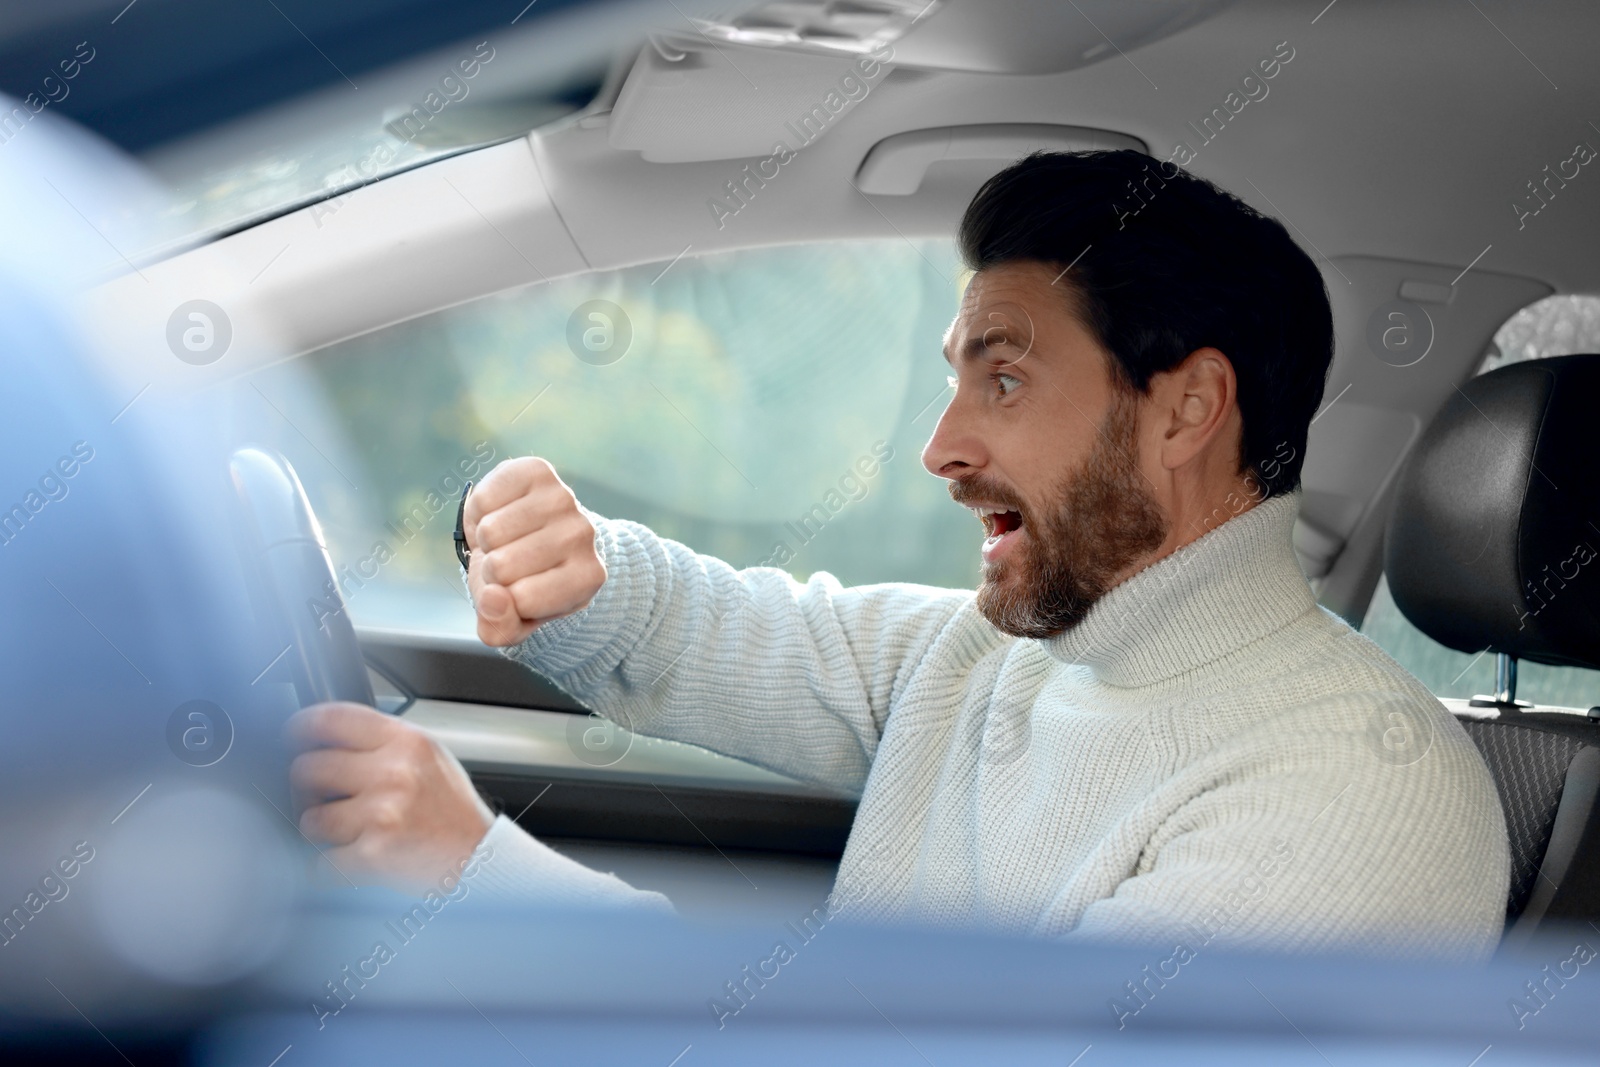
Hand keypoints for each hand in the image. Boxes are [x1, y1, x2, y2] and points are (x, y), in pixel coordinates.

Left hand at [287, 702, 492, 890]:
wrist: (479, 860)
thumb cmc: (451, 812)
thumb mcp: (428, 758)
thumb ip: (382, 743)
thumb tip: (324, 738)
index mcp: (406, 741)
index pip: (331, 719)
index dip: (300, 727)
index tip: (291, 737)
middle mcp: (394, 772)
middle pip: (307, 769)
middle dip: (306, 789)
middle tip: (323, 800)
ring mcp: (382, 814)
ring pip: (308, 819)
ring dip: (321, 831)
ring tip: (350, 833)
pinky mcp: (373, 855)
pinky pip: (320, 862)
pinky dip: (332, 867)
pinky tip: (357, 860)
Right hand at [464, 456, 605, 647]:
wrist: (527, 534)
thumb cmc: (521, 582)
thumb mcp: (512, 620)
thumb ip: (499, 627)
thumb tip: (494, 598)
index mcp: (587, 579)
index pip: (523, 600)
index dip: (504, 600)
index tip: (517, 589)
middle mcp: (584, 535)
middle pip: (502, 566)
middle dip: (491, 569)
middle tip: (508, 561)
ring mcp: (564, 498)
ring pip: (491, 532)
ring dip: (486, 539)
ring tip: (506, 538)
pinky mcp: (537, 470)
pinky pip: (484, 499)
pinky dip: (480, 510)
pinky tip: (501, 512)